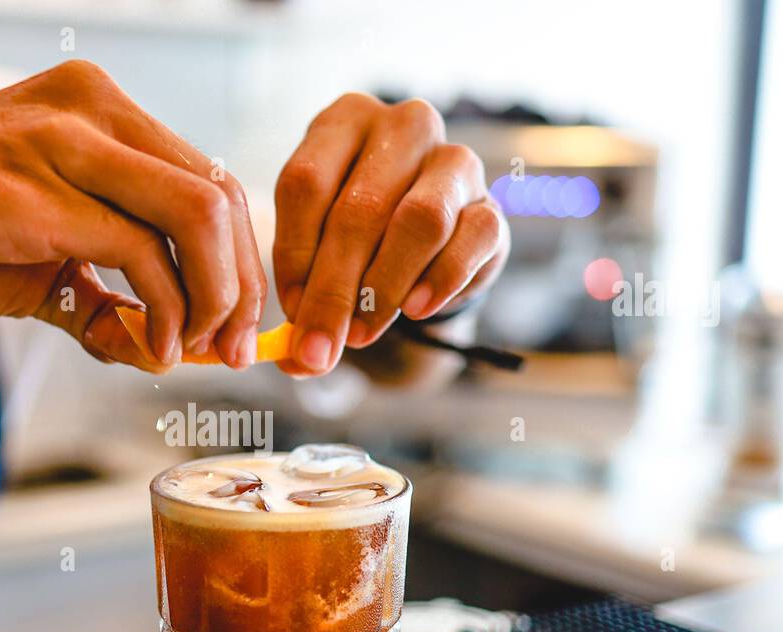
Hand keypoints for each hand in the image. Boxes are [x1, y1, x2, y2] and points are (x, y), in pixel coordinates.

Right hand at [0, 60, 265, 368]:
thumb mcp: (39, 270)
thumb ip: (103, 302)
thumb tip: (160, 354)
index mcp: (100, 109)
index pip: (210, 181)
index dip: (241, 262)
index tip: (234, 329)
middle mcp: (92, 106)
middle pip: (222, 195)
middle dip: (242, 286)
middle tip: (233, 353)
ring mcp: (65, 139)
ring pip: (199, 214)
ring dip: (213, 297)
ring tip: (191, 352)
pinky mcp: (36, 188)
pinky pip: (140, 250)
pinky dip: (163, 311)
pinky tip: (148, 349)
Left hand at [272, 93, 508, 375]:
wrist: (427, 244)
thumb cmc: (357, 239)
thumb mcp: (317, 252)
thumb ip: (302, 297)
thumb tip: (297, 359)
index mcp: (344, 121)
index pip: (306, 183)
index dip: (293, 256)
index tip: (290, 312)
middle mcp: (403, 126)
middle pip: (360, 210)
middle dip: (333, 291)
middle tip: (320, 347)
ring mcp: (454, 160)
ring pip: (420, 220)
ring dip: (385, 288)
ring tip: (363, 333)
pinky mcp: (492, 205)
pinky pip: (470, 241)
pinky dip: (439, 281)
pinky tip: (415, 310)